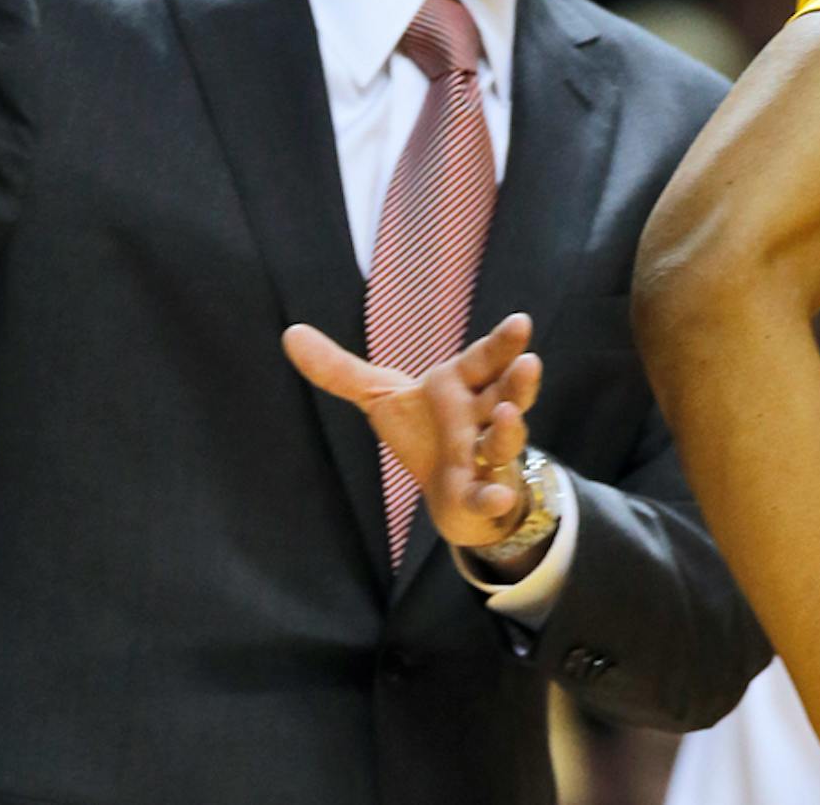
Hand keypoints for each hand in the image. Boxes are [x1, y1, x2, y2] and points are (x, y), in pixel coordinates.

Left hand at [282, 312, 543, 551]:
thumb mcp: (381, 398)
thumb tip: (289, 333)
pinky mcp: (481, 496)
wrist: (452, 495)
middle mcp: (483, 417)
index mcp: (462, 387)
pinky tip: (496, 496)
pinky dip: (495, 497)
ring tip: (511, 414)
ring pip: (504, 441)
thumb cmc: (427, 434)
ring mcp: (487, 457)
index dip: (502, 343)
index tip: (520, 322)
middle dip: (518, 379)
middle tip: (529, 361)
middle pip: (505, 393)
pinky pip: (491, 496)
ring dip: (512, 429)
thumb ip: (339, 370)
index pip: (484, 360)